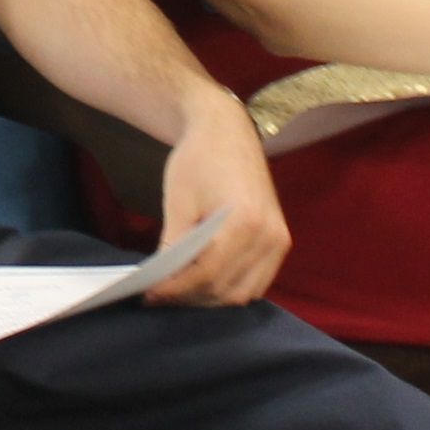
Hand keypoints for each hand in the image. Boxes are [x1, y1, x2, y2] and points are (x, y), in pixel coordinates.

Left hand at [143, 89, 289, 305]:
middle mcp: (269, 236)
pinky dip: (230, 288)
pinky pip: (256, 282)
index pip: (207, 274)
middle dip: (191, 297)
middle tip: (159, 295)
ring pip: (244, 293)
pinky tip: (204, 282)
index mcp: (244, 222)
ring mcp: (278, 241)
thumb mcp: (178, 203)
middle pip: (227, 289)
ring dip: (211, 298)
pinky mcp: (280, 241)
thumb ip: (172, 247)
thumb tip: (161, 284)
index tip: (150, 294)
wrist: (228, 131)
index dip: (176, 289)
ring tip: (179, 291)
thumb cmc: (198, 160)